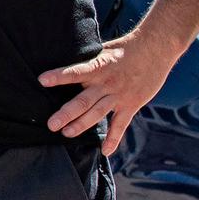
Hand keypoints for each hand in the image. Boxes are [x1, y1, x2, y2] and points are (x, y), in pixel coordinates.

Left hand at [39, 33, 174, 154]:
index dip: (59, 76)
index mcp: (98, 67)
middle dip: (66, 113)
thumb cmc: (125, 48)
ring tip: (66, 134)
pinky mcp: (132, 104)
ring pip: (98, 113)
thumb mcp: (102, 50)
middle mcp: (107, 83)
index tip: (42, 80)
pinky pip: (121, 124)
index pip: (75, 72)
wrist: (156, 48)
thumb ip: (86, 61)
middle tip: (51, 125)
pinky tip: (105, 151)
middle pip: (84, 101)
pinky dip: (113, 139)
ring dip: (82, 125)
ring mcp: (119, 96)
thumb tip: (64, 61)